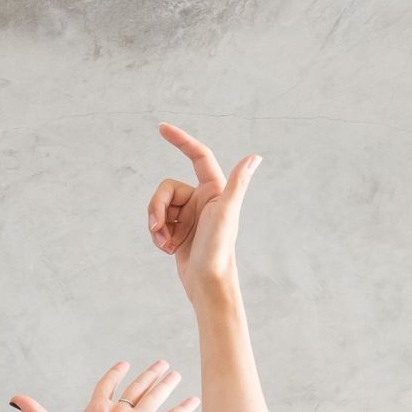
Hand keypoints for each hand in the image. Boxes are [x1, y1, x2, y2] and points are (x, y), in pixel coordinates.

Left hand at [11, 361, 198, 411]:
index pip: (107, 387)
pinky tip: (193, 399)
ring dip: (163, 385)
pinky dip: (180, 410)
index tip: (123, 363)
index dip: (114, 375)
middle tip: (161, 362)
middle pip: (135, 389)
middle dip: (147, 376)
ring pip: (151, 398)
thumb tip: (14, 397)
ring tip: (174, 371)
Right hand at [147, 125, 261, 299]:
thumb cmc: (219, 249)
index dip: (180, 140)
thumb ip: (237, 183)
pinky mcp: (178, 230)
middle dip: (156, 207)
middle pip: (166, 188)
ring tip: (165, 243)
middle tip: (157, 228)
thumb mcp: (226, 213)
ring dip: (156, 225)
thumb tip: (255, 157)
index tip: (162, 128)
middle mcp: (201, 199)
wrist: (208, 283)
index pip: (197, 156)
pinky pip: (158, 222)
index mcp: (214, 190)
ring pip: (158, 206)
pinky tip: (167, 249)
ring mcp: (188, 215)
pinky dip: (157, 235)